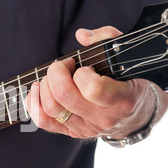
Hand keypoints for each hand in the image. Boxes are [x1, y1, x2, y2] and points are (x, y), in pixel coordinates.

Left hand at [25, 26, 162, 138]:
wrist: (133, 114)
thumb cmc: (128, 79)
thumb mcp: (126, 56)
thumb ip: (107, 38)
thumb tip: (81, 35)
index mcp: (121, 100)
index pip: (92, 89)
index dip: (82, 73)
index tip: (84, 67)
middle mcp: (103, 118)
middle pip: (64, 96)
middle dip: (56, 73)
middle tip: (63, 66)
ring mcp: (86, 128)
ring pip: (51, 109)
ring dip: (44, 87)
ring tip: (52, 77)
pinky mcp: (72, 132)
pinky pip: (43, 122)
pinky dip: (34, 103)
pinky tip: (39, 89)